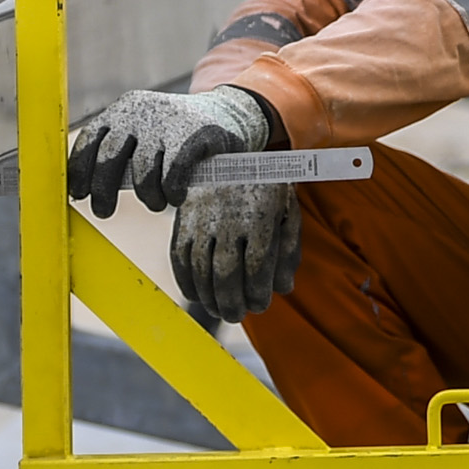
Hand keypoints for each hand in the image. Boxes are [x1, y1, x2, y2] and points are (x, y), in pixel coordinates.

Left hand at [67, 86, 275, 215]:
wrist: (229, 112)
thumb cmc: (177, 132)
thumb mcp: (143, 130)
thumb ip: (119, 150)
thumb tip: (88, 187)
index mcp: (123, 109)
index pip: (89, 139)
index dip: (79, 171)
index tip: (77, 194)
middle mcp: (140, 111)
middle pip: (109, 158)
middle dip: (102, 191)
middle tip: (103, 211)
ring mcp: (167, 121)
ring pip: (143, 173)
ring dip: (147, 196)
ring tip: (156, 203)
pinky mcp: (193, 135)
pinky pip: (172, 176)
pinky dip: (172, 192)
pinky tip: (176, 196)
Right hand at [171, 178, 301, 320]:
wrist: (231, 152)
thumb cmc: (266, 189)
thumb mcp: (287, 211)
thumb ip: (289, 250)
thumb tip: (283, 288)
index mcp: (259, 216)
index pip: (256, 266)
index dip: (257, 292)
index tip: (260, 304)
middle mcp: (227, 218)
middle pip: (225, 273)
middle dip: (231, 302)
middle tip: (237, 316)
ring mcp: (201, 219)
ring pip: (200, 269)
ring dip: (209, 298)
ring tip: (220, 310)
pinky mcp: (182, 219)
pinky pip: (179, 257)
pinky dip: (186, 281)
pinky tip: (197, 295)